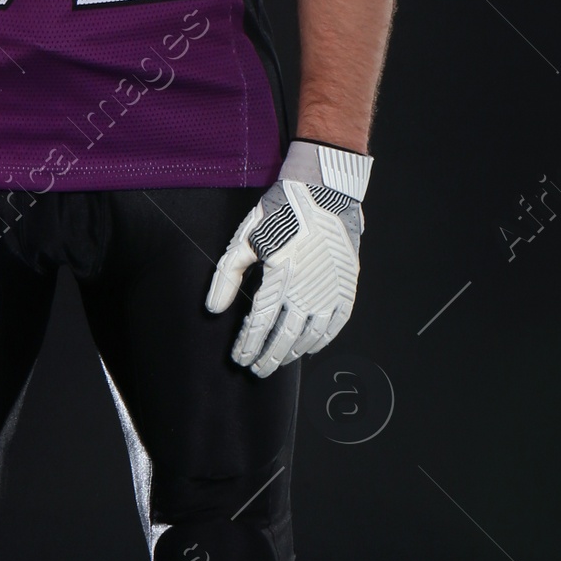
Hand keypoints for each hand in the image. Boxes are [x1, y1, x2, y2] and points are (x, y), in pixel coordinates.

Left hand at [205, 143, 368, 378]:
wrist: (324, 191)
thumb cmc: (280, 211)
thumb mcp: (246, 238)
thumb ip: (227, 275)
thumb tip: (214, 309)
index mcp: (281, 277)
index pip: (260, 324)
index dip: (248, 345)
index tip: (239, 359)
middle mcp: (308, 289)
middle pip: (285, 337)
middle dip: (268, 357)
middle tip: (257, 370)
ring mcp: (330, 289)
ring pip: (310, 334)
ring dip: (293, 352)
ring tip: (279, 360)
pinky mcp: (346, 285)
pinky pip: (336, 323)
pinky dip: (323, 339)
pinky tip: (311, 347)